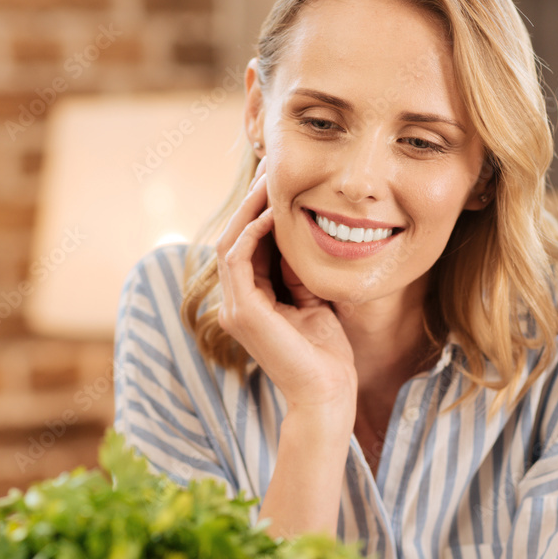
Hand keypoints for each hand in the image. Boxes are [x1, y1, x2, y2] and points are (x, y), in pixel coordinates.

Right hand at [216, 160, 356, 421]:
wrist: (327, 393)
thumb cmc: (327, 354)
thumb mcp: (314, 299)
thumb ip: (298, 270)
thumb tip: (296, 232)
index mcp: (250, 303)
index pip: (248, 246)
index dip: (260, 211)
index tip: (279, 180)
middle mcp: (234, 304)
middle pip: (233, 238)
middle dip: (251, 200)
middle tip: (270, 165)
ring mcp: (233, 309)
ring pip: (230, 242)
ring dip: (249, 208)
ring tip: (270, 179)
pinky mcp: (242, 312)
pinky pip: (238, 258)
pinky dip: (253, 231)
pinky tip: (274, 212)